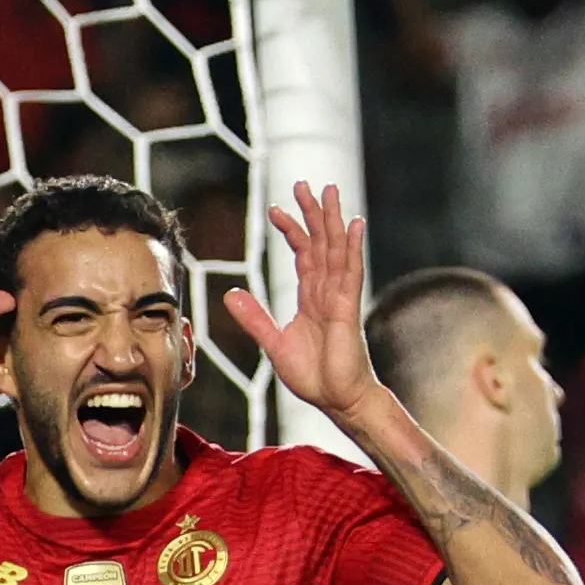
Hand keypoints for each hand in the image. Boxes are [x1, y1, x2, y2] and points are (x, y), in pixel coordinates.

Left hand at [225, 181, 380, 416]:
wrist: (338, 400)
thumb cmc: (315, 377)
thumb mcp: (275, 344)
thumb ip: (255, 318)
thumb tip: (230, 294)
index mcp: (311, 298)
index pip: (303, 254)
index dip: (292, 230)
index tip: (276, 211)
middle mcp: (327, 291)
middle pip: (321, 243)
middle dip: (313, 213)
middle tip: (303, 184)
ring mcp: (340, 297)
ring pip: (337, 249)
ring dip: (333, 220)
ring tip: (330, 190)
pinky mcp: (348, 308)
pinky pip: (351, 271)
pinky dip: (353, 247)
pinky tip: (354, 224)